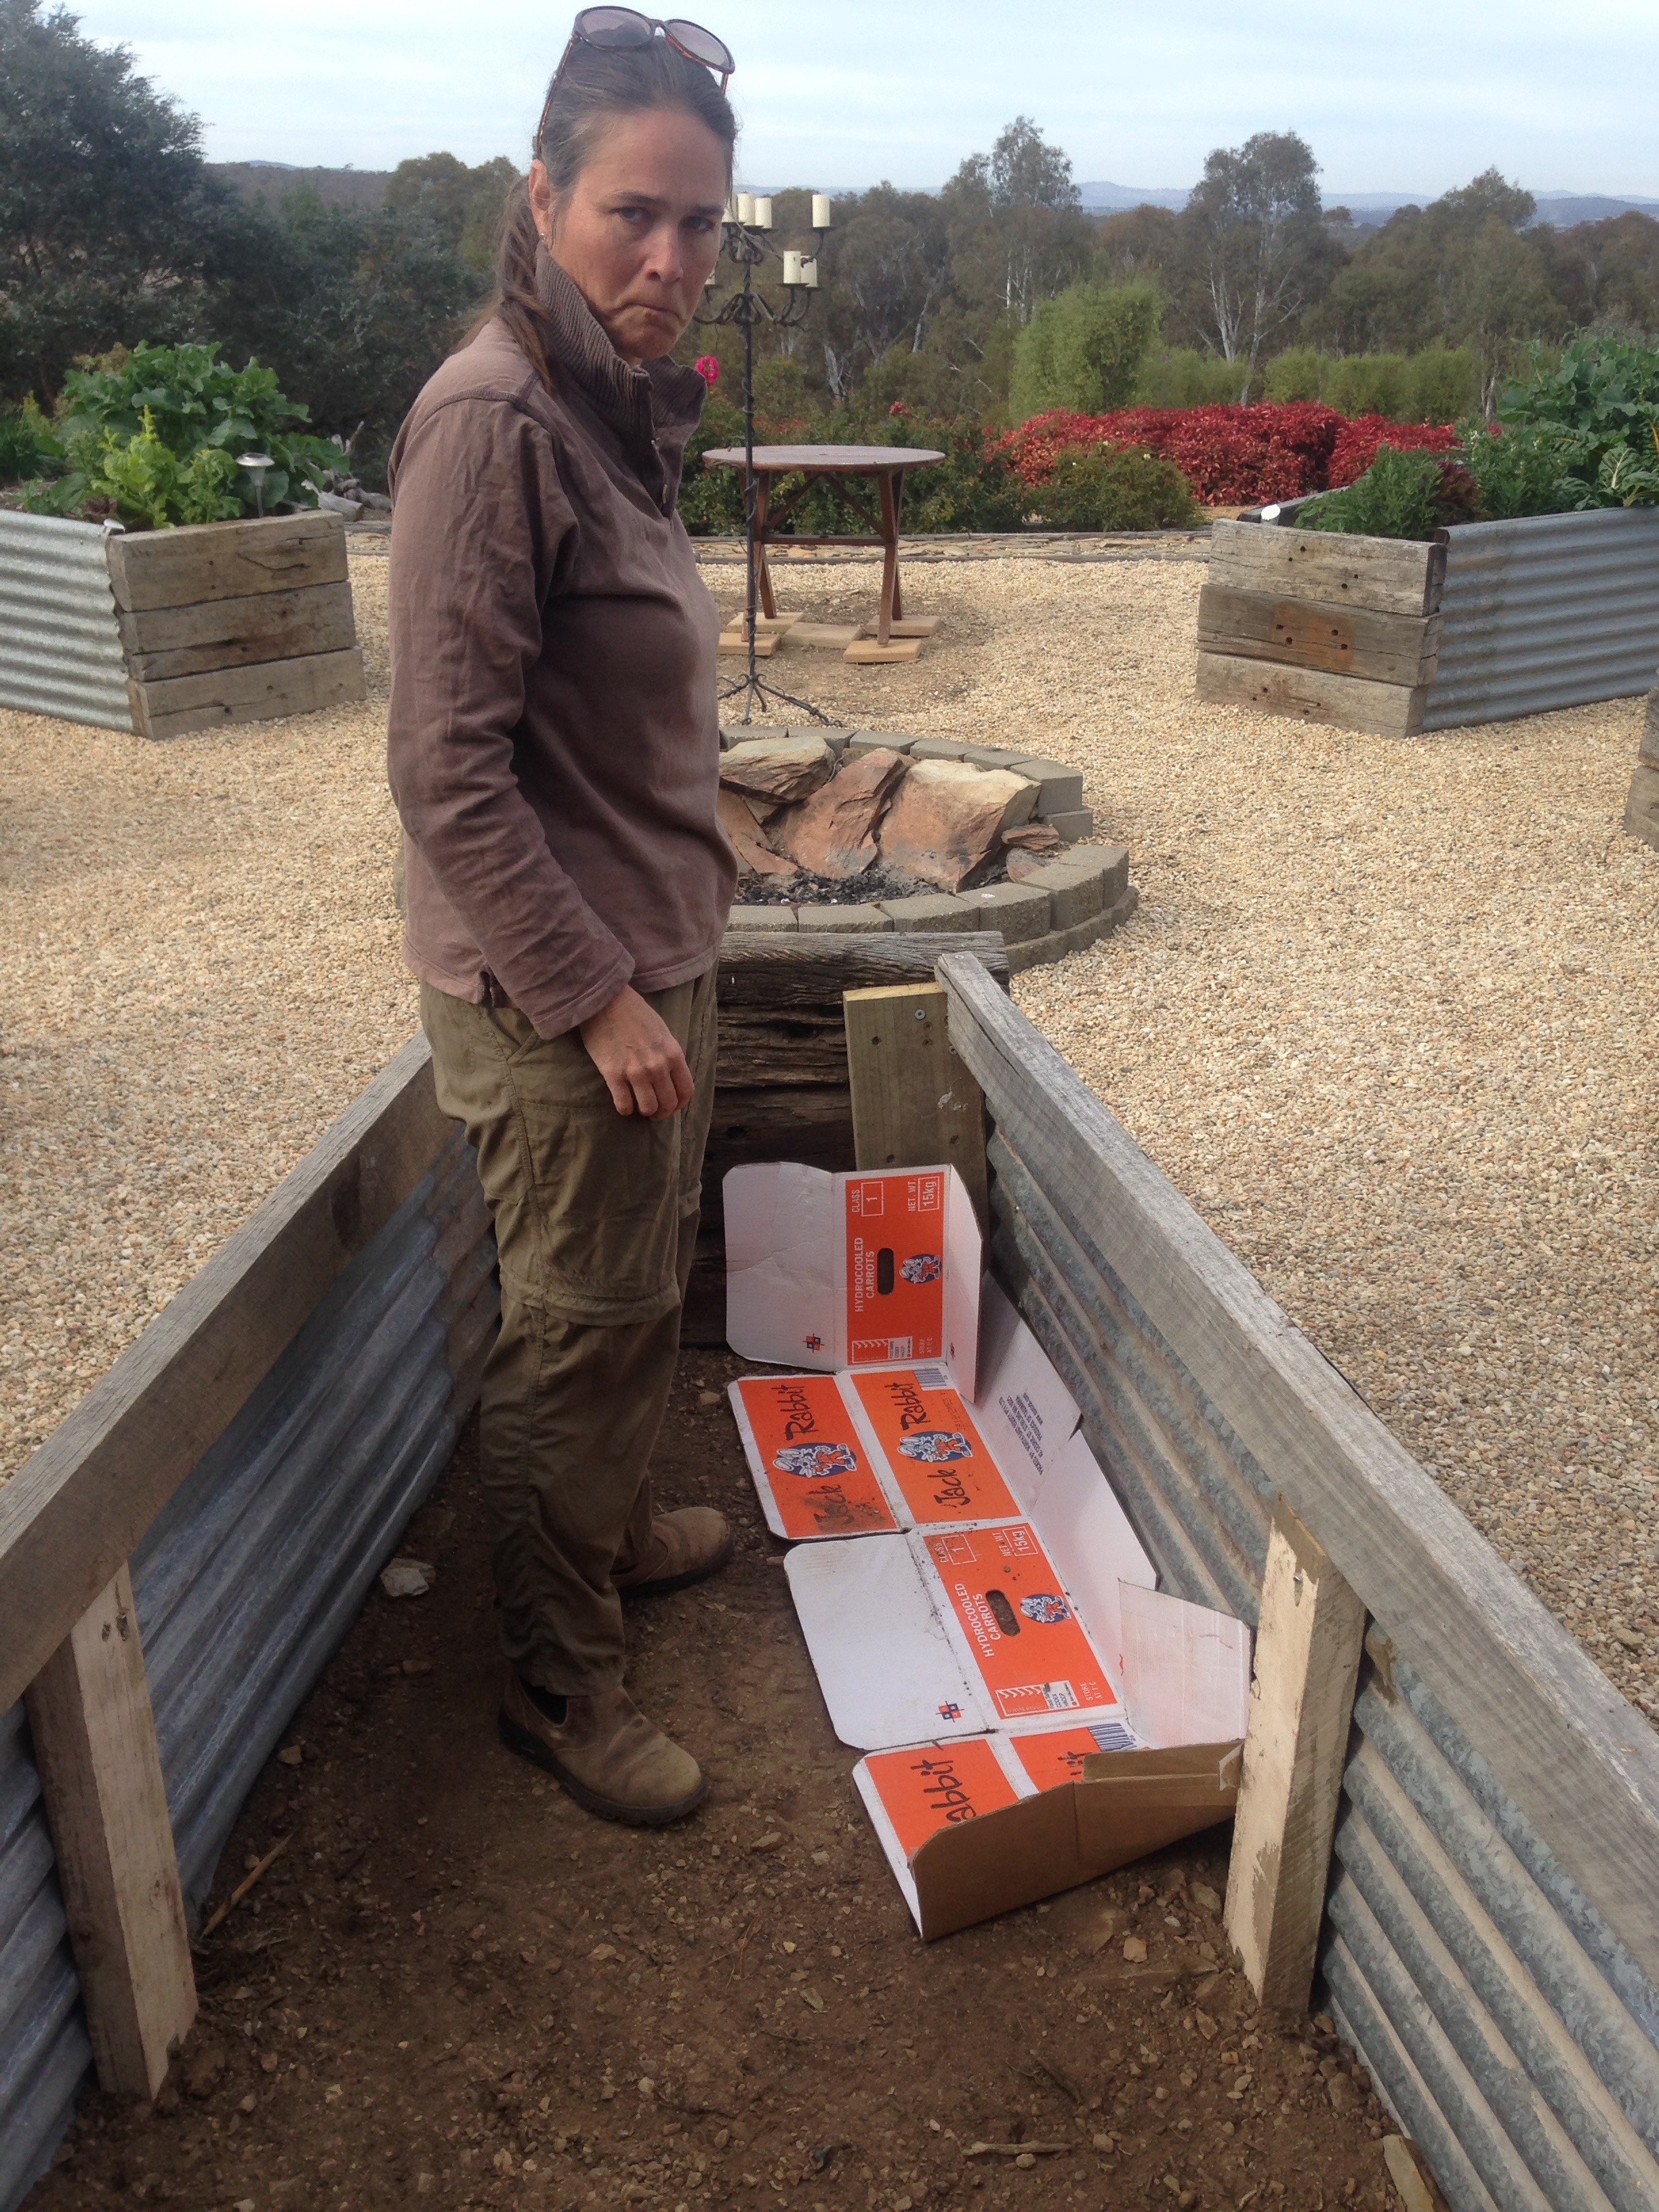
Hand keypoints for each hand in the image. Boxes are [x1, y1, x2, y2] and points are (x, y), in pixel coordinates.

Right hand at [579, 986, 694, 1119]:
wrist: (606, 1000)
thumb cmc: (634, 1013)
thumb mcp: (662, 1032)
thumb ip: (668, 1055)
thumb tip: (669, 1077)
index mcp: (673, 1054)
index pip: (686, 1091)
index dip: (680, 1104)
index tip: (671, 1106)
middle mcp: (658, 1066)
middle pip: (668, 1103)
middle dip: (662, 1113)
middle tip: (653, 1112)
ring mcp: (636, 1071)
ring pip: (648, 1108)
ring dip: (644, 1112)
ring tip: (638, 1107)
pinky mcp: (613, 1074)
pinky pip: (624, 1105)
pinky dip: (625, 1109)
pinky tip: (623, 1104)